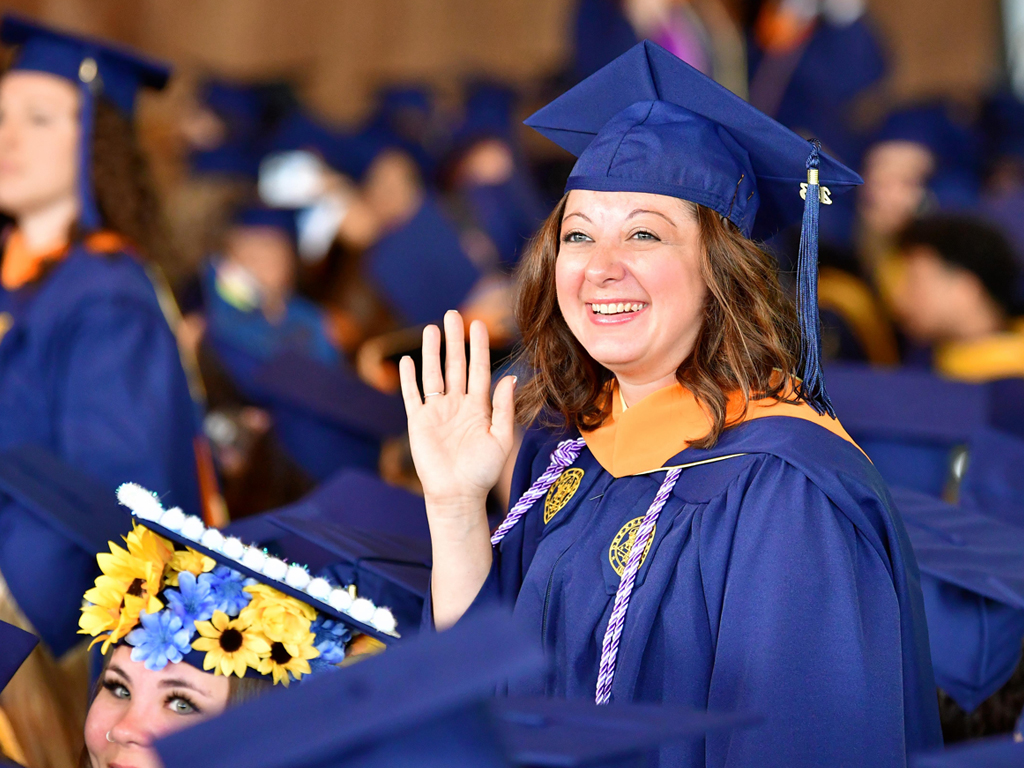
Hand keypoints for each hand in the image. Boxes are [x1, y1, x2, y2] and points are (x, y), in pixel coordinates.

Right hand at [399, 311, 515, 516]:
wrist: (457, 494)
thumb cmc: (482, 471)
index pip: (478, 370)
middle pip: (454, 365)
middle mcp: (457, 405)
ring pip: (433, 374)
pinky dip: (408, 378)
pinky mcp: (418, 422)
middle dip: (454, 341)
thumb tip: (509, 377)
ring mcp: (436, 412)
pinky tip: (407, 360)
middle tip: (453, 314)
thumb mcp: (501, 438)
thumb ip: (503, 407)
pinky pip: (412, 395)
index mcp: (478, 407)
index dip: (478, 348)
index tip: (479, 325)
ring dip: (432, 352)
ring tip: (432, 329)